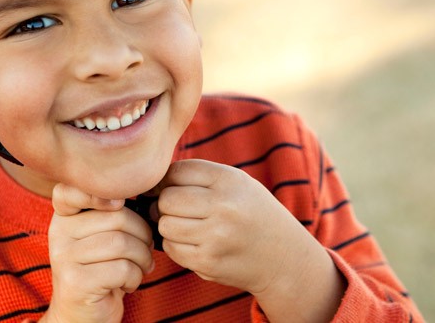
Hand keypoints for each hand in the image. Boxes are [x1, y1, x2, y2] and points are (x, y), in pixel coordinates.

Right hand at [40, 183, 154, 322]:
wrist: (83, 316)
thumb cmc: (102, 270)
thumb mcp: (101, 237)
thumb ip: (112, 214)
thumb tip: (145, 197)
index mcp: (65, 217)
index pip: (71, 190)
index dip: (99, 191)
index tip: (119, 204)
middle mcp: (59, 233)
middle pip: (116, 217)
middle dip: (143, 235)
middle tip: (145, 251)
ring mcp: (64, 258)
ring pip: (121, 243)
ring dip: (142, 258)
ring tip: (140, 267)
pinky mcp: (75, 282)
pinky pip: (121, 268)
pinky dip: (135, 277)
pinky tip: (128, 284)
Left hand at [155, 160, 343, 320]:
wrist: (283, 256)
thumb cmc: (252, 213)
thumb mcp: (237, 183)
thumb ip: (199, 176)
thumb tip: (151, 182)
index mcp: (229, 180)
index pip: (177, 171)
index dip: (166, 179)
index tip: (169, 187)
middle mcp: (223, 206)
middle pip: (167, 199)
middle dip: (164, 204)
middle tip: (175, 209)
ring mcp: (215, 236)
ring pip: (165, 224)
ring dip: (169, 225)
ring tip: (186, 225)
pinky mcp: (207, 262)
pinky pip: (171, 248)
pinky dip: (175, 245)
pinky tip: (193, 242)